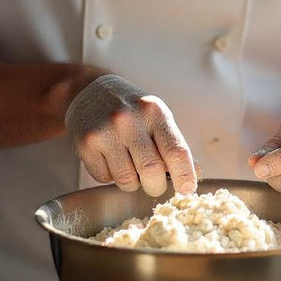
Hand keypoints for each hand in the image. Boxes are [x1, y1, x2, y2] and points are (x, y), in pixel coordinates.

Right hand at [65, 74, 197, 196]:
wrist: (89, 90)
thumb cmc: (130, 108)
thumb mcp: (156, 117)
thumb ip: (174, 144)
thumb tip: (195, 173)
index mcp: (154, 112)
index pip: (176, 151)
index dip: (185, 176)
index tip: (187, 190)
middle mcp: (129, 120)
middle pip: (152, 172)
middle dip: (156, 185)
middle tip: (153, 181)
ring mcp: (105, 132)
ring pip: (127, 181)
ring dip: (132, 182)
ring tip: (128, 163)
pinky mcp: (86, 144)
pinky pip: (104, 179)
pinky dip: (110, 176)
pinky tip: (109, 157)